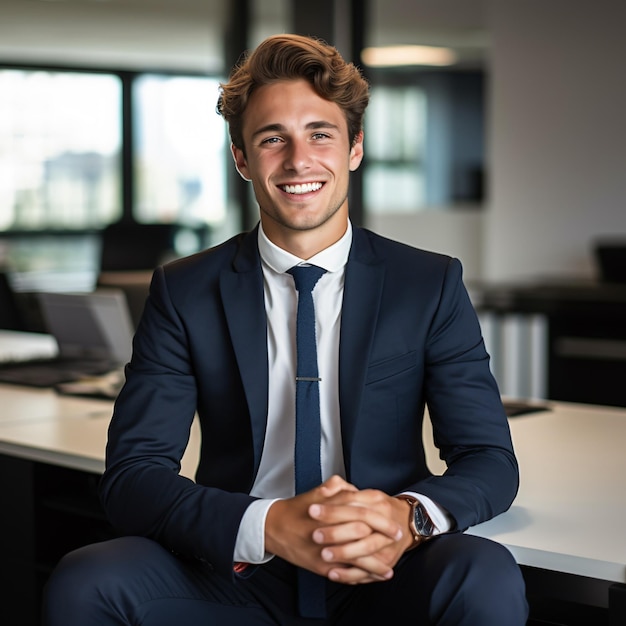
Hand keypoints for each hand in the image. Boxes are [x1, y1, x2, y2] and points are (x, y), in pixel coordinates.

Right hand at [265, 476, 411, 583]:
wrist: (275, 527)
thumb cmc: (299, 509)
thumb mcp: (318, 492)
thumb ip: (338, 487)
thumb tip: (355, 489)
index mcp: (330, 507)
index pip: (362, 510)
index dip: (381, 518)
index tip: (394, 522)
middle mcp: (329, 527)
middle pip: (362, 531)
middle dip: (383, 536)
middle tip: (397, 537)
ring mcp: (325, 547)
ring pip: (356, 556)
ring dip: (376, 563)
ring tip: (389, 567)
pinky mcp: (320, 564)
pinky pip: (345, 572)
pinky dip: (360, 576)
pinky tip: (370, 578)